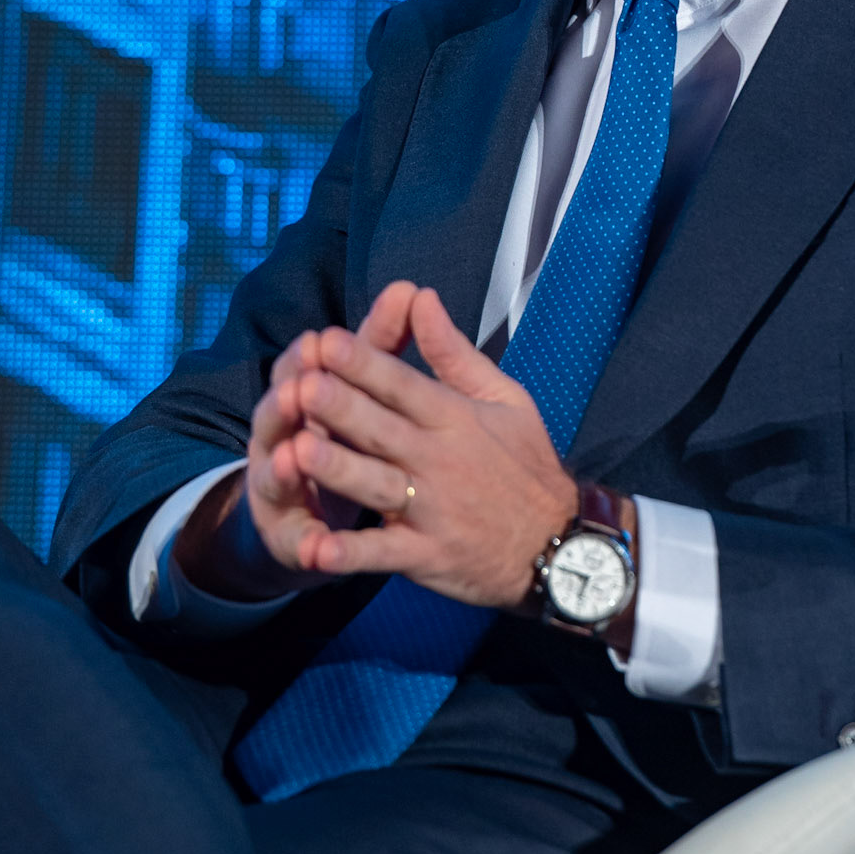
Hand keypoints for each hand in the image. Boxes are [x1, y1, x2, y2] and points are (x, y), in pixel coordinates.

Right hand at [172, 282, 418, 599]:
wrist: (315, 510)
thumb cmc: (352, 432)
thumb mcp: (372, 387)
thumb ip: (386, 341)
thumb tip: (412, 288)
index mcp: (307, 395)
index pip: (304, 368)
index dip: (311, 358)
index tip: (322, 340)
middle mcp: (284, 436)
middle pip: (284, 416)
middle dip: (290, 403)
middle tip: (301, 389)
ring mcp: (281, 488)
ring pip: (280, 474)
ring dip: (285, 467)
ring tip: (294, 457)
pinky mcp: (292, 536)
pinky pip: (299, 541)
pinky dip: (308, 544)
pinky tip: (316, 548)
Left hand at [286, 287, 579, 608]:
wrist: (557, 544)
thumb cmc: (525, 464)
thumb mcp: (504, 397)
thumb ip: (454, 352)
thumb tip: (421, 298)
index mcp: (455, 418)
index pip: (404, 385)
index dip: (365, 364)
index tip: (327, 340)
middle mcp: (440, 460)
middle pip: (382, 430)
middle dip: (341, 408)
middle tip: (301, 385)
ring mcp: (431, 510)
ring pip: (376, 487)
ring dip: (338, 472)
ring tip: (297, 452)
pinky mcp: (425, 555)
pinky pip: (383, 554)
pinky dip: (351, 555)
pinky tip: (318, 552)